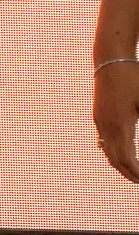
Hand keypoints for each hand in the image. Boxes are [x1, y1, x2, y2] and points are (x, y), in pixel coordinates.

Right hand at [94, 61, 138, 181]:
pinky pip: (104, 141)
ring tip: (132, 172)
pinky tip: (119, 154)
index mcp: (120, 125)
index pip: (126, 159)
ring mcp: (100, 121)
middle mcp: (106, 126)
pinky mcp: (99, 116)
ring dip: (119, 164)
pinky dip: (112, 152)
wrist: (110, 61)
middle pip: (114, 159)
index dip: (136, 173)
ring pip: (107, 151)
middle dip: (128, 173)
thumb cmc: (134, 78)